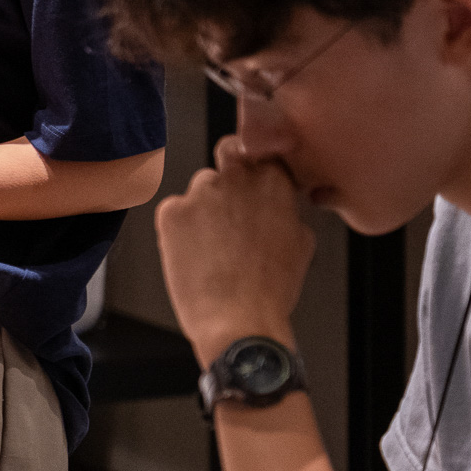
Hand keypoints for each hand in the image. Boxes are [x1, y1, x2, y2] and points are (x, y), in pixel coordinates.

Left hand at [156, 135, 315, 364]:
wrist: (238, 321)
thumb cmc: (272, 290)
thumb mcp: (300, 243)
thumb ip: (285, 209)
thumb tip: (277, 201)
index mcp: (273, 182)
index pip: (256, 148)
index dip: (251, 160)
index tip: (249, 173)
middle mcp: (235, 178)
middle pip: (226, 160)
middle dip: (227, 177)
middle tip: (227, 208)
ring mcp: (200, 192)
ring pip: (199, 189)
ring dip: (204, 208)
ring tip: (214, 249)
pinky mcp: (170, 211)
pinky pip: (175, 212)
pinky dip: (181, 230)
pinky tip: (195, 256)